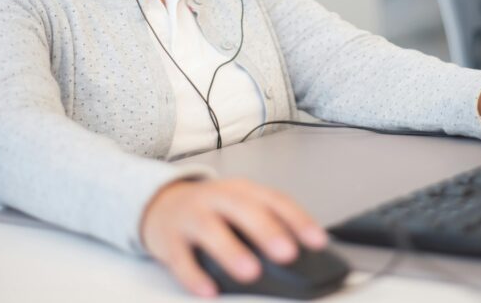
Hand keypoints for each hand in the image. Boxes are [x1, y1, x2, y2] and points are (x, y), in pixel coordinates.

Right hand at [140, 178, 327, 296]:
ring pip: (210, 229)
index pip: (275, 200)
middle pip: (243, 209)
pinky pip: (181, 258)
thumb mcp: (241, 208)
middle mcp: (218, 199)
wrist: (162, 204)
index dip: (298, 220)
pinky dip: (194, 275)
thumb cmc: (212, 210)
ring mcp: (192, 216)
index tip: (318, 241)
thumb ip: (268, 224)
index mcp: (243, 190)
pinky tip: (209, 290)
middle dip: (267, 231)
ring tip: (251, 273)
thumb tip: (303, 255)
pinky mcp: (169, 239)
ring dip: (231, 251)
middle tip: (287, 254)